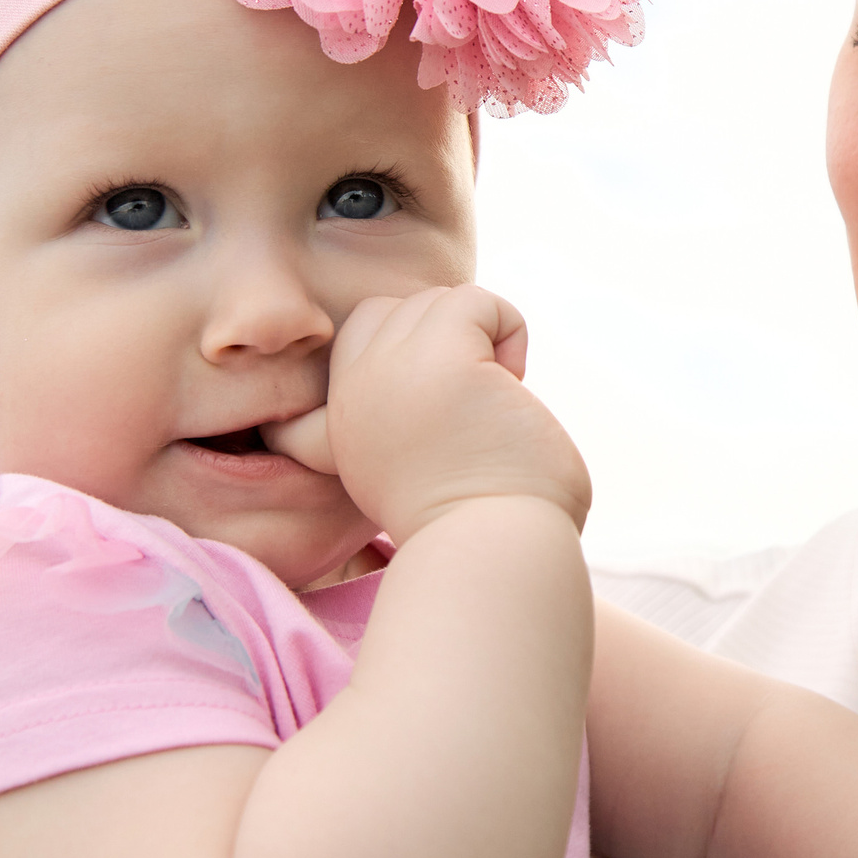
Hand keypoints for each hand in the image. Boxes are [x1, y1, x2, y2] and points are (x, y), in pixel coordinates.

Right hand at [271, 286, 589, 546]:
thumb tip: (456, 366)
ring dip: (481, 339)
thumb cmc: (483, 529)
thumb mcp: (415, 472)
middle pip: (393, 312)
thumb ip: (410, 419)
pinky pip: (476, 299)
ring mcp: (390, 372)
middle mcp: (354, 397)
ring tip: (495, 403)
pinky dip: (509, 328)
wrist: (495, 559)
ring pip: (434, 302)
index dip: (405, 354)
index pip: (353, 343)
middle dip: (443, 340)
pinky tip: (514, 387)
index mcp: (342, 427)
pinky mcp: (440, 358)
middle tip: (475, 406)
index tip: (442, 410)